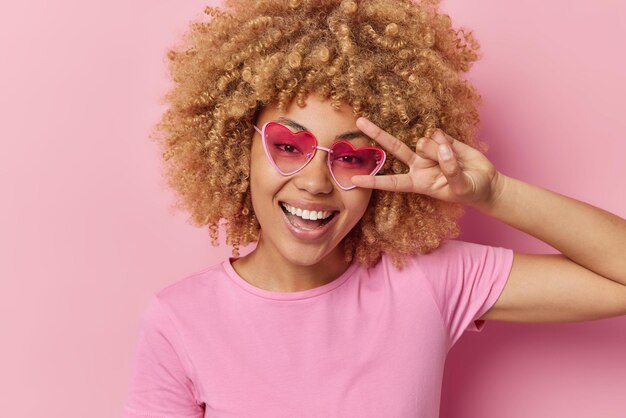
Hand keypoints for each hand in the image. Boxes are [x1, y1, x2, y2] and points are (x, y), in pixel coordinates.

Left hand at [352, 117, 502, 209]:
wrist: (485, 182)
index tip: (354, 180)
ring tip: (453, 161)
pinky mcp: (441, 139)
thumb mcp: (460, 187)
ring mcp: (428, 151)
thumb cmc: (470, 191)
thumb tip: (441, 148)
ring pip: (423, 142)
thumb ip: (449, 169)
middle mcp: (418, 165)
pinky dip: (447, 141)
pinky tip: (454, 148)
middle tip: (359, 121)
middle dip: (377, 134)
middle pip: (394, 148)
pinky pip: (437, 134)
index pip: (391, 183)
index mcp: (417, 183)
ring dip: (439, 150)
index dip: (373, 182)